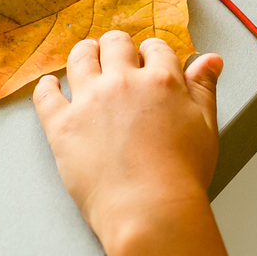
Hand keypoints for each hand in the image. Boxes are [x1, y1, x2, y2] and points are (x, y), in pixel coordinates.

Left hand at [34, 31, 223, 246]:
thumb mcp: (205, 126)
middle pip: (114, 45)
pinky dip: (47, 87)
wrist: (150, 210)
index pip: (155, 48)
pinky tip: (50, 85)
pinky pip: (46, 94)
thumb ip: (204, 88)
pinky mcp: (62, 125)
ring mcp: (89, 102)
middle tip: (114, 54)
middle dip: (116, 47)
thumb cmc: (182, 176)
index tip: (148, 58)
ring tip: (85, 57)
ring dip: (83, 54)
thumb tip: (210, 60)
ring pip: (79, 59)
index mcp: (160, 80)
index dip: (152, 52)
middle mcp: (122, 82)